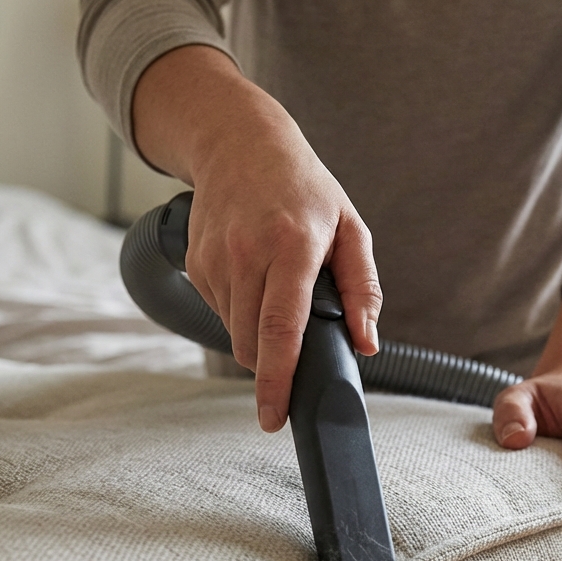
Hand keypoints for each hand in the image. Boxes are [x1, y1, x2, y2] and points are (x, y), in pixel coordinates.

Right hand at [133, 46, 381, 432]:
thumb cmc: (304, 188)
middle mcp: (247, 254)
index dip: (277, 379)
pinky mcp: (196, 265)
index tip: (274, 417)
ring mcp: (215, 260)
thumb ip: (362, 290)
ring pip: (235, 333)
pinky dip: (241, 312)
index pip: (281, 328)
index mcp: (292, 246)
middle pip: (252, 344)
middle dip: (272, 365)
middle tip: (295, 350)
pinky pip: (220, 313)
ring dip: (258, 335)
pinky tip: (254, 277)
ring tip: (276, 291)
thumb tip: (366, 343)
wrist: (239, 143)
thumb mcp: (349, 228)